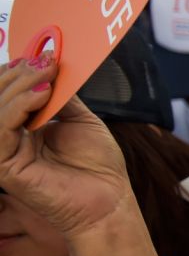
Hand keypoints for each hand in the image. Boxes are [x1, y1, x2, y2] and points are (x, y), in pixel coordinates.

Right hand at [0, 68, 138, 239]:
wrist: (110, 201)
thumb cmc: (99, 168)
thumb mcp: (81, 120)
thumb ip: (62, 96)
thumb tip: (50, 67)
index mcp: (23, 128)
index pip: (6, 93)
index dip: (18, 70)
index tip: (42, 54)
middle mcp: (9, 138)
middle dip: (19, 72)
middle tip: (44, 60)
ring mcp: (5, 152)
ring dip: (20, 84)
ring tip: (46, 75)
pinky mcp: (5, 166)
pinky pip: (1, 129)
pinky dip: (19, 105)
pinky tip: (43, 94)